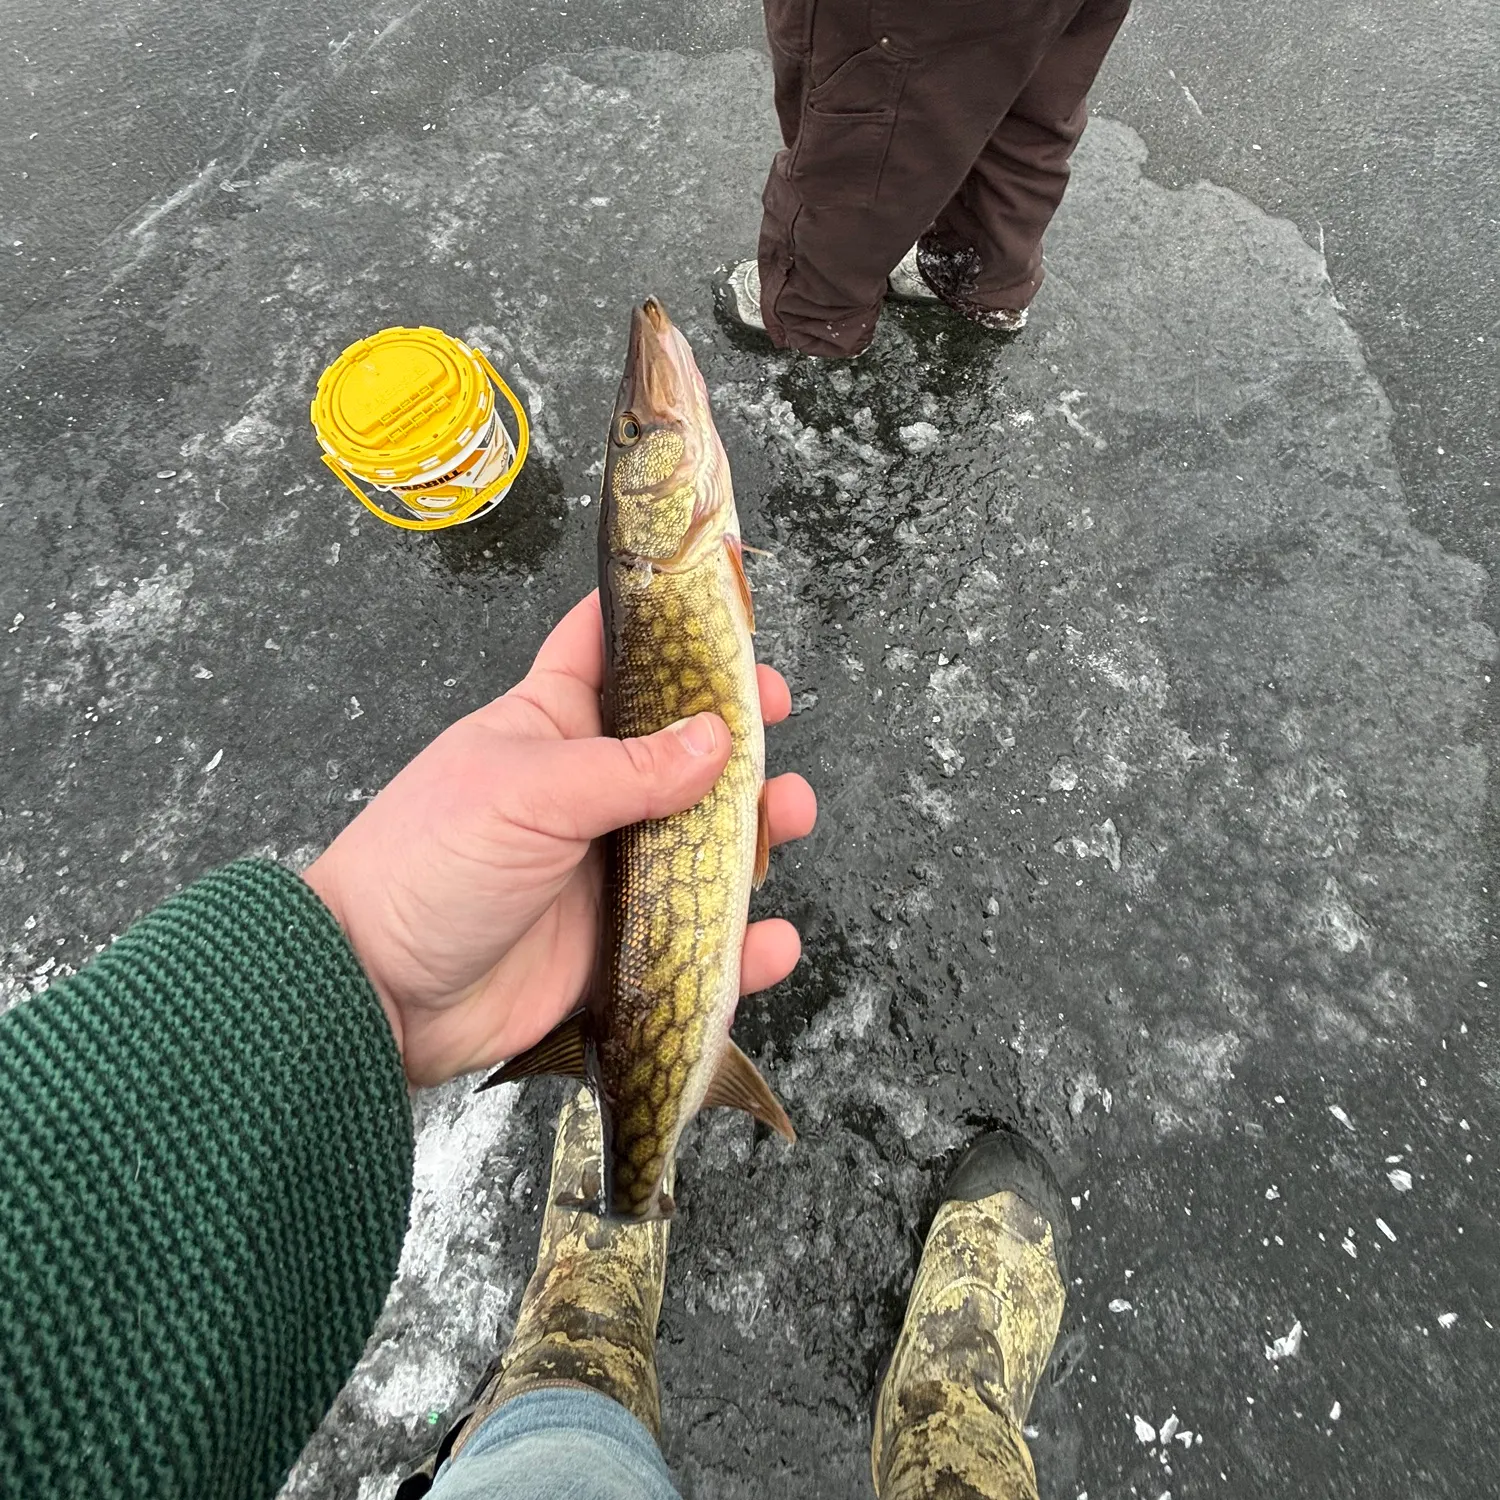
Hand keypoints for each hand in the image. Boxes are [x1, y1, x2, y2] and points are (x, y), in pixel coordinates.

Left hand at [304, 591, 817, 1087]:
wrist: (376, 992)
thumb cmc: (429, 862)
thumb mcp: (527, 794)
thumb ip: (628, 769)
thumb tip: (718, 739)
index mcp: (551, 724)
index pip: (609, 650)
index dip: (665, 624)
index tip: (725, 605)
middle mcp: (590, 789)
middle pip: (681, 745)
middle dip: (737, 729)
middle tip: (778, 720)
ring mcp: (610, 867)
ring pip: (704, 838)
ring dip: (755, 829)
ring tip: (790, 816)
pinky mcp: (621, 945)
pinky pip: (697, 938)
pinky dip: (741, 944)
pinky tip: (769, 941)